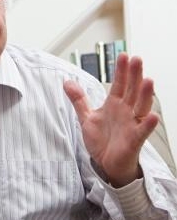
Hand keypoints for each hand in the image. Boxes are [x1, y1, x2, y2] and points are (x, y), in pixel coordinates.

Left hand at [64, 53, 158, 186]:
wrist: (106, 163)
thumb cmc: (102, 140)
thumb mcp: (87, 117)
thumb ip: (79, 100)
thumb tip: (67, 82)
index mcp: (114, 104)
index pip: (119, 84)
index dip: (121, 70)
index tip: (123, 55)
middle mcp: (126, 111)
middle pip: (131, 90)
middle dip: (134, 75)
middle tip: (136, 59)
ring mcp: (131, 124)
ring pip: (140, 106)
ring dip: (145, 94)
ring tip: (148, 80)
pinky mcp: (134, 140)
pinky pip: (142, 131)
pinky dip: (147, 123)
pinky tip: (152, 116)